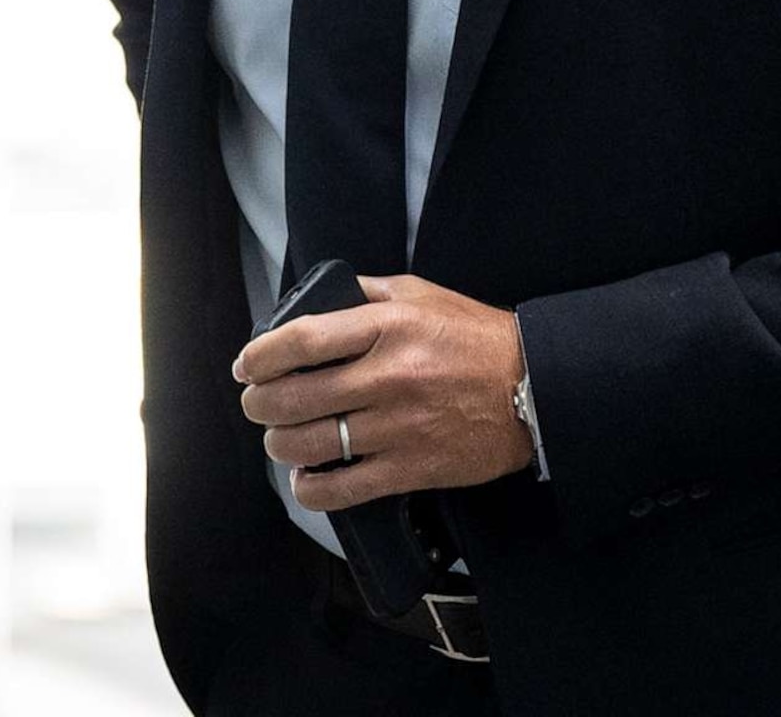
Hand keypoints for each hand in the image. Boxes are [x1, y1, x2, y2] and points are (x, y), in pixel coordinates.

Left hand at [233, 274, 533, 512]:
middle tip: (257, 403)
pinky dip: (311, 488)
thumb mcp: (422, 295)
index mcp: (388, 327)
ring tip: (281, 437)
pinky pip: (341, 489)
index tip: (247, 365)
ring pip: (309, 444)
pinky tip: (307, 477)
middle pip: (294, 397)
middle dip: (259, 403)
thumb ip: (367, 292)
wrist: (533, 389)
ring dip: (280, 443)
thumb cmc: (475, 339)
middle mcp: (388, 376)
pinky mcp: (410, 469)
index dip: (261, 355)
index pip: (302, 340)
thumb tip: (315, 299)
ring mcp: (398, 427)